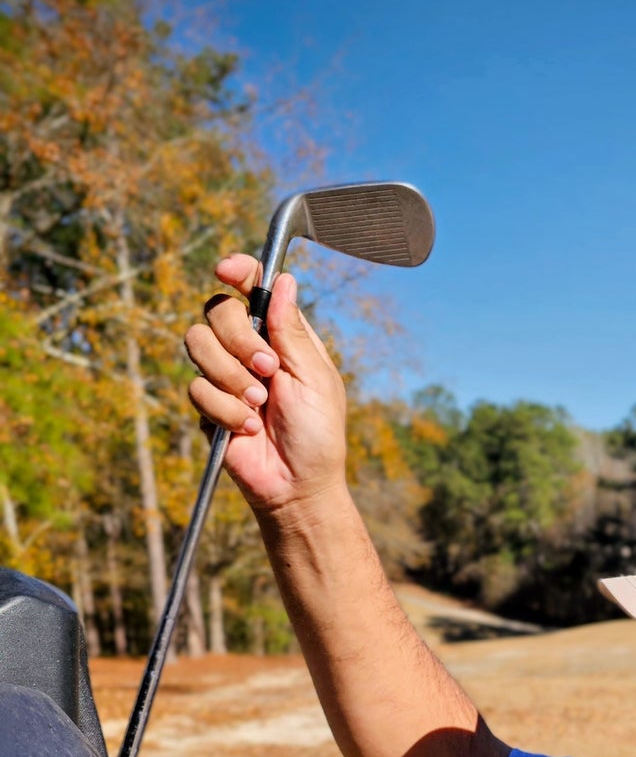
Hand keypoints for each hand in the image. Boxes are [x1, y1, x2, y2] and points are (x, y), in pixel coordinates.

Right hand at [184, 258, 348, 516]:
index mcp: (280, 336)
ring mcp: (225, 375)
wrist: (298, 486)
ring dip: (232, 377)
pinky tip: (249, 429)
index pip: (251, 288)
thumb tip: (284, 280)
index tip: (226, 271)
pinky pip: (196, 388)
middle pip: (216, 311)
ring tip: (260, 406)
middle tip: (268, 371)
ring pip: (197, 345)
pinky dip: (226, 410)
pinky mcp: (208, 405)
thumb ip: (291, 331)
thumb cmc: (318, 434)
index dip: (237, 272)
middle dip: (239, 340)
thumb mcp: (314, 378)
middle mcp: (248, 349)